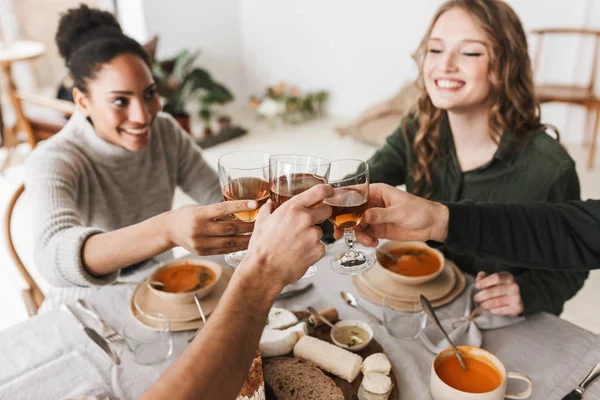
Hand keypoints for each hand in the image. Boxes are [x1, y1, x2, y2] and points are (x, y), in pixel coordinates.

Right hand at [167, 201, 256, 255]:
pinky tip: (247, 244)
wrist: (168, 230)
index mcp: (199, 214)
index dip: (239, 206)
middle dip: (248, 226)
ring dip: (246, 239)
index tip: (254, 204)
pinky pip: (224, 250)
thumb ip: (217, 211)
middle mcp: (199, 229)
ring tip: (259, 235)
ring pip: (229, 242)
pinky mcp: (203, 252)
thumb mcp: (199, 208)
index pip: (222, 209)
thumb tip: (243, 209)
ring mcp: (201, 243)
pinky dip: (237, 247)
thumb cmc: (187, 215)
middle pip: (229, 228)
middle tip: (263, 222)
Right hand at [242, 184, 333, 287]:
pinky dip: (313, 250)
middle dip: (320, 215)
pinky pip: (320, 246)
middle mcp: (305, 218)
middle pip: (326, 210)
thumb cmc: (262, 247)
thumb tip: (270, 204)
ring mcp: (313, 235)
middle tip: (308, 224)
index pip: (319, 191)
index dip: (328, 190)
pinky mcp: (318, 250)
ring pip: (320, 231)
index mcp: (292, 208)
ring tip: (296, 244)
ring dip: (312, 236)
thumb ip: (268, 209)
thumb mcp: (261, 222)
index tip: (330, 192)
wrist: (265, 270)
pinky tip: (299, 253)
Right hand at [333, 183, 448, 245]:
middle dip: (344, 223)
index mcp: (377, 192)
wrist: (433, 225)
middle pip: (351, 211)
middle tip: (340, 233)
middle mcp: (372, 203)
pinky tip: (373, 243)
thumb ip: (380, 214)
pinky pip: (365, 234)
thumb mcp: (399, 211)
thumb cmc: (419, 210)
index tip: (332, 209)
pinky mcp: (378, 228)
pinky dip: (366, 240)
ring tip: (367, 241)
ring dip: (357, 234)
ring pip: (356, 225)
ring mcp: (374, 216)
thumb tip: (364, 216)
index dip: (341, 200)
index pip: (354, 193)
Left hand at [473, 272, 523, 315]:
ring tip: (482, 304)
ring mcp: (516, 298)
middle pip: (493, 291)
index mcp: (508, 277)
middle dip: (481, 296)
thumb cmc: (502, 286)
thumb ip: (484, 276)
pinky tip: (490, 309)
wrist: (519, 296)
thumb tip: (478, 279)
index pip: (496, 278)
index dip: (485, 282)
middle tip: (476, 298)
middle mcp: (514, 287)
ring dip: (485, 304)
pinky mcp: (517, 308)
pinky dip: (492, 310)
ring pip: (496, 302)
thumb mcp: (494, 278)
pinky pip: (500, 310)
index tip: (477, 286)